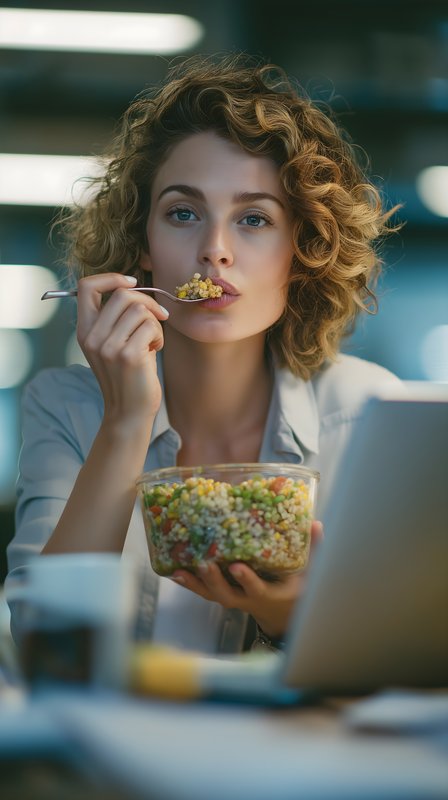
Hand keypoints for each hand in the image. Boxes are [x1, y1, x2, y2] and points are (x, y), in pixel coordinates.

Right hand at [76, 273, 168, 429]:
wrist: (130, 412)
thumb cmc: (128, 376)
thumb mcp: (113, 344)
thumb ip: (115, 318)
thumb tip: (134, 287)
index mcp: (84, 331)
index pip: (86, 286)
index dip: (111, 278)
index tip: (132, 283)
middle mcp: (92, 337)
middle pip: (122, 294)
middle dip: (147, 302)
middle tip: (158, 317)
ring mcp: (109, 346)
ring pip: (140, 310)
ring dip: (154, 322)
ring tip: (152, 341)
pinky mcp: (128, 355)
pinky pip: (151, 326)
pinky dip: (159, 335)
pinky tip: (155, 349)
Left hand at [171, 520, 323, 638]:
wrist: (282, 614)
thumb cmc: (295, 588)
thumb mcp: (310, 574)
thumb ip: (314, 550)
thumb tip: (317, 523)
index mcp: (269, 594)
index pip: (256, 588)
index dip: (246, 579)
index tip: (237, 566)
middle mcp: (247, 600)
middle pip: (226, 595)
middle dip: (214, 581)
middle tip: (203, 564)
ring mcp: (234, 599)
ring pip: (211, 595)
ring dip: (194, 584)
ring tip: (179, 571)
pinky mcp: (223, 595)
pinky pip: (204, 591)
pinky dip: (190, 583)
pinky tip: (174, 572)